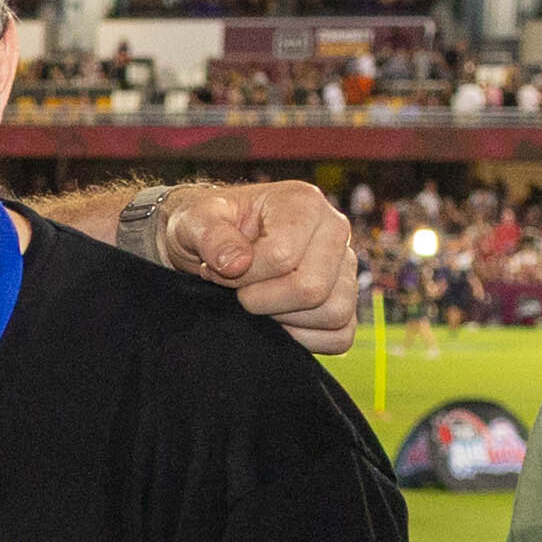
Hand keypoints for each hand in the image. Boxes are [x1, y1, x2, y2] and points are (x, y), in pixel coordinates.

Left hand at [130, 182, 367, 352]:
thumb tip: (237, 264)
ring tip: (257, 299)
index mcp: (304, 203)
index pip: (282, 256)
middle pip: (311, 289)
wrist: (214, 240)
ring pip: (332, 313)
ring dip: (283, 319)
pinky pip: (340, 335)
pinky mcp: (346, 299)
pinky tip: (276, 319)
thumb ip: (211, 237)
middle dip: (262, 301)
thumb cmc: (208, 226)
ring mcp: (345, 267)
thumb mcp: (195, 221)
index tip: (219, 269)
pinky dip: (306, 338)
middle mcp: (335, 231)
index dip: (243, 276)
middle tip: (238, 290)